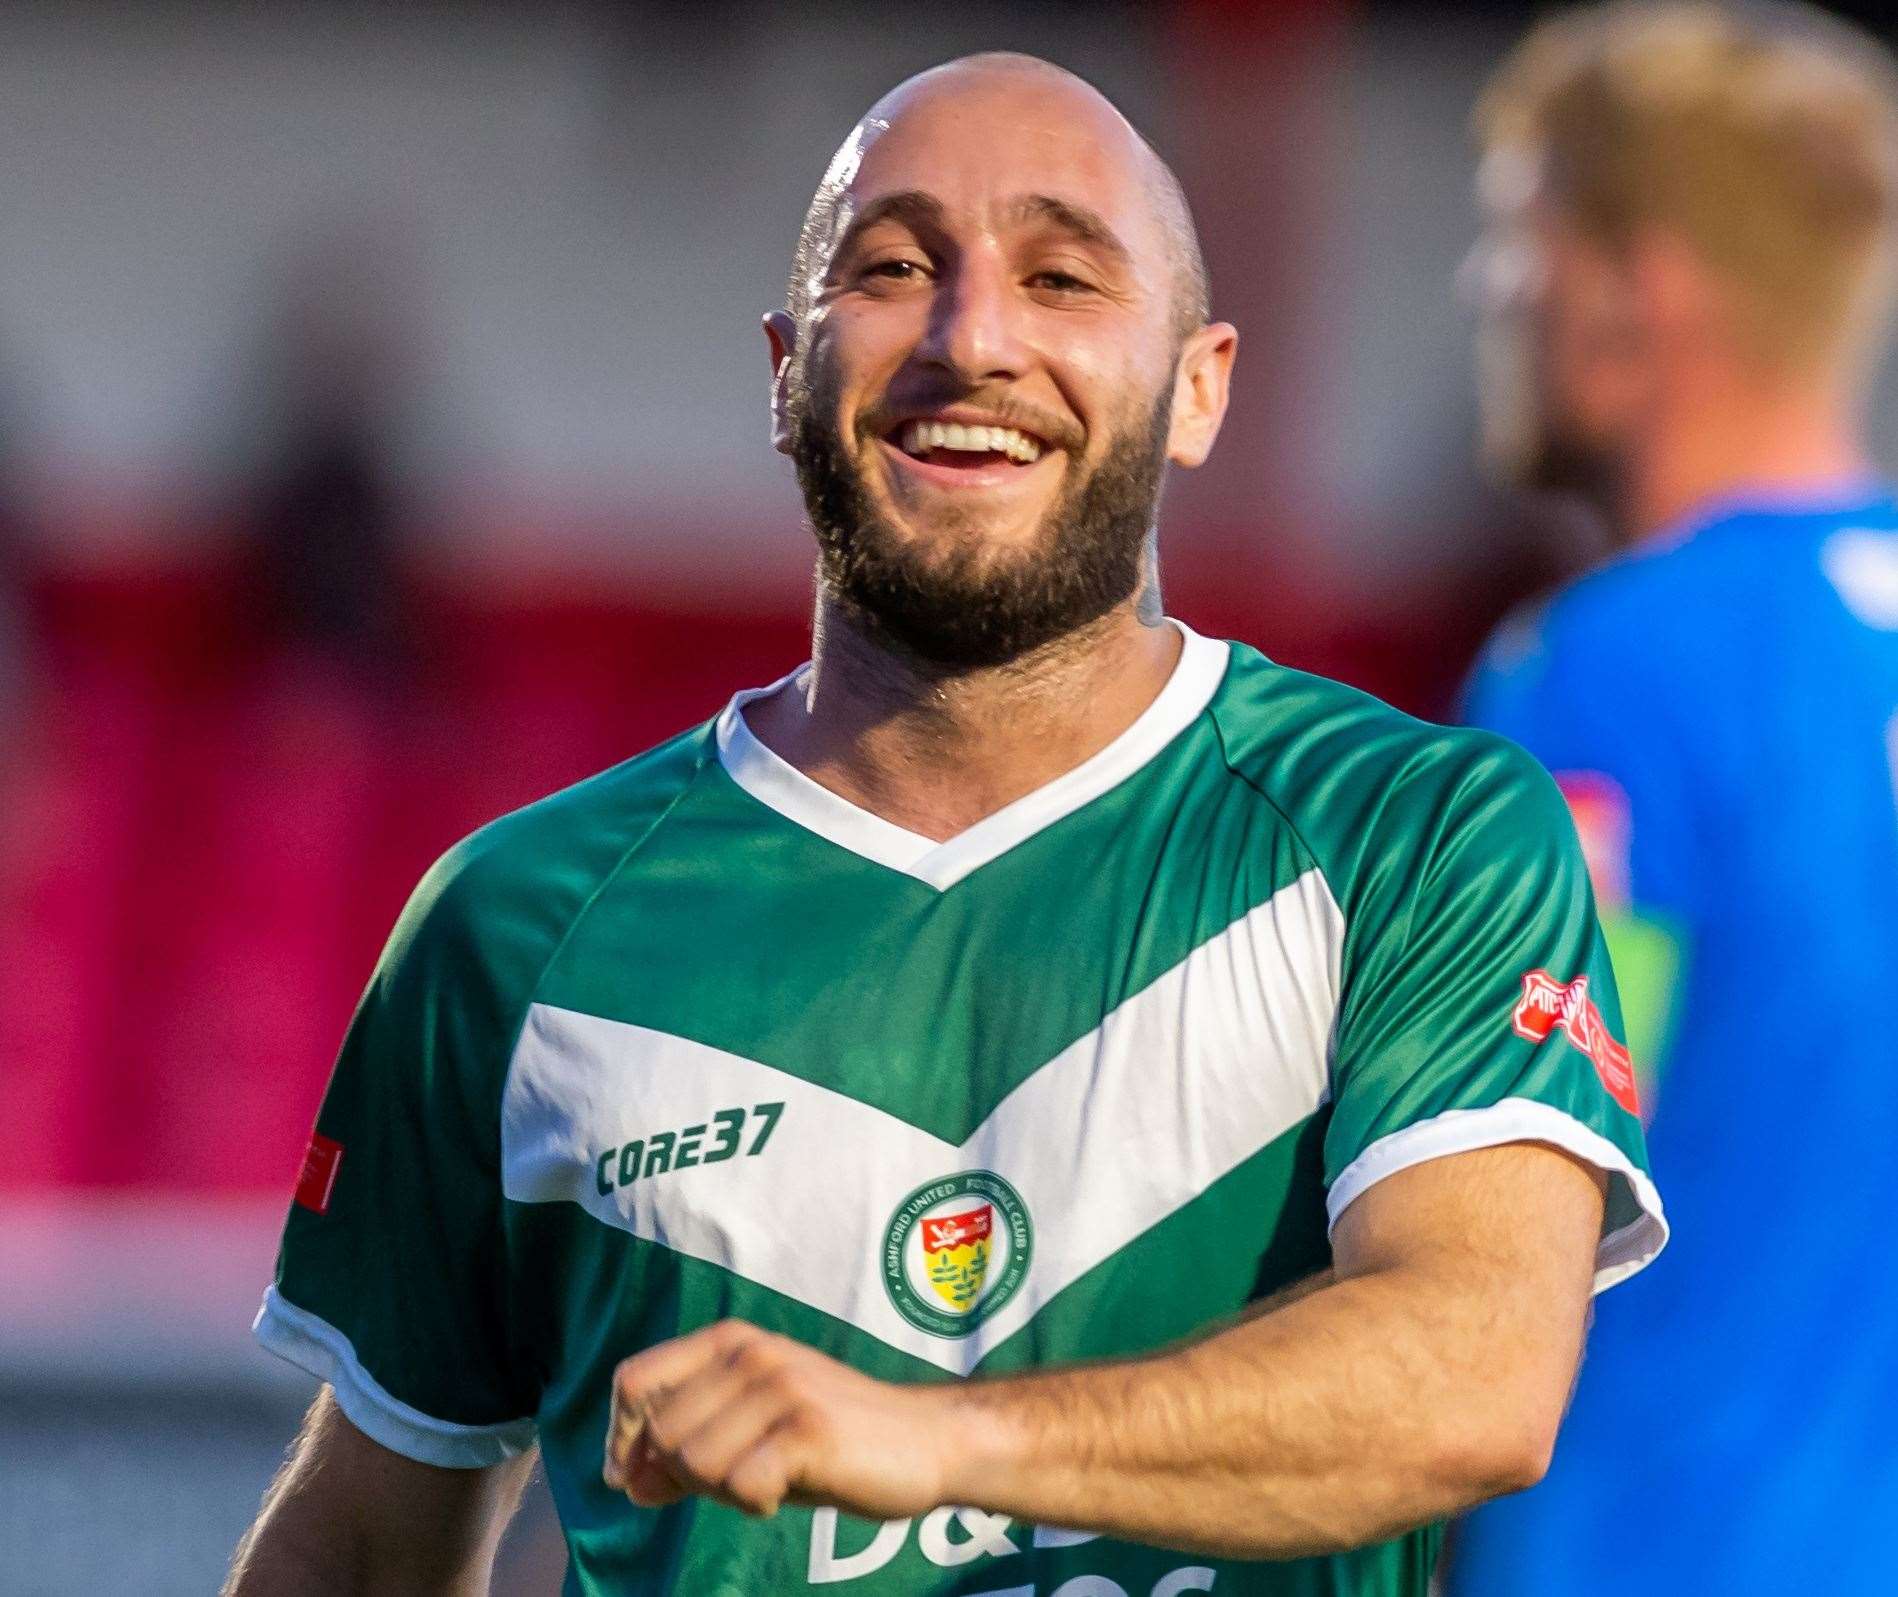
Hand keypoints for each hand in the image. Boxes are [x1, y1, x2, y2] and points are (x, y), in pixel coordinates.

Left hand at [603, 1320, 957, 1519]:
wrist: (925, 1440)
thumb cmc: (833, 1437)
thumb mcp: (752, 1428)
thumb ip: (689, 1444)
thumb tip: (623, 1480)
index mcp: (731, 1341)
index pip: (635, 1380)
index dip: (621, 1437)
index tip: (630, 1478)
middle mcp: (751, 1353)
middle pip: (661, 1433)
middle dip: (680, 1477)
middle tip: (732, 1484)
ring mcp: (780, 1387)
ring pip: (694, 1462)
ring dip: (721, 1491)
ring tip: (765, 1481)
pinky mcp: (806, 1428)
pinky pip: (740, 1484)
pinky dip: (754, 1503)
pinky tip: (784, 1491)